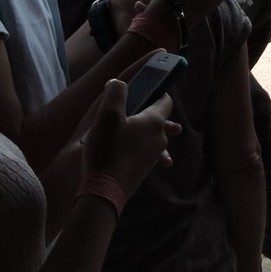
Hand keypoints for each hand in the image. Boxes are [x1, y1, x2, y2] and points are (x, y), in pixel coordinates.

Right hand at [81, 78, 180, 199]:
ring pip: (155, 139)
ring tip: (140, 132)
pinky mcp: (143, 170)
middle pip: (161, 121)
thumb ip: (115, 92)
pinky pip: (147, 154)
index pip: (165, 101)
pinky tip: (131, 153)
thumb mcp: (106, 114)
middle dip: (153, 113)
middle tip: (145, 109)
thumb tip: (118, 82)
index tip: (150, 88)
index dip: (158, 92)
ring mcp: (153, 156)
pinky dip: (142, 149)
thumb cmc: (107, 149)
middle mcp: (159, 138)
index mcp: (154, 121)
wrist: (105, 189)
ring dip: (149, 133)